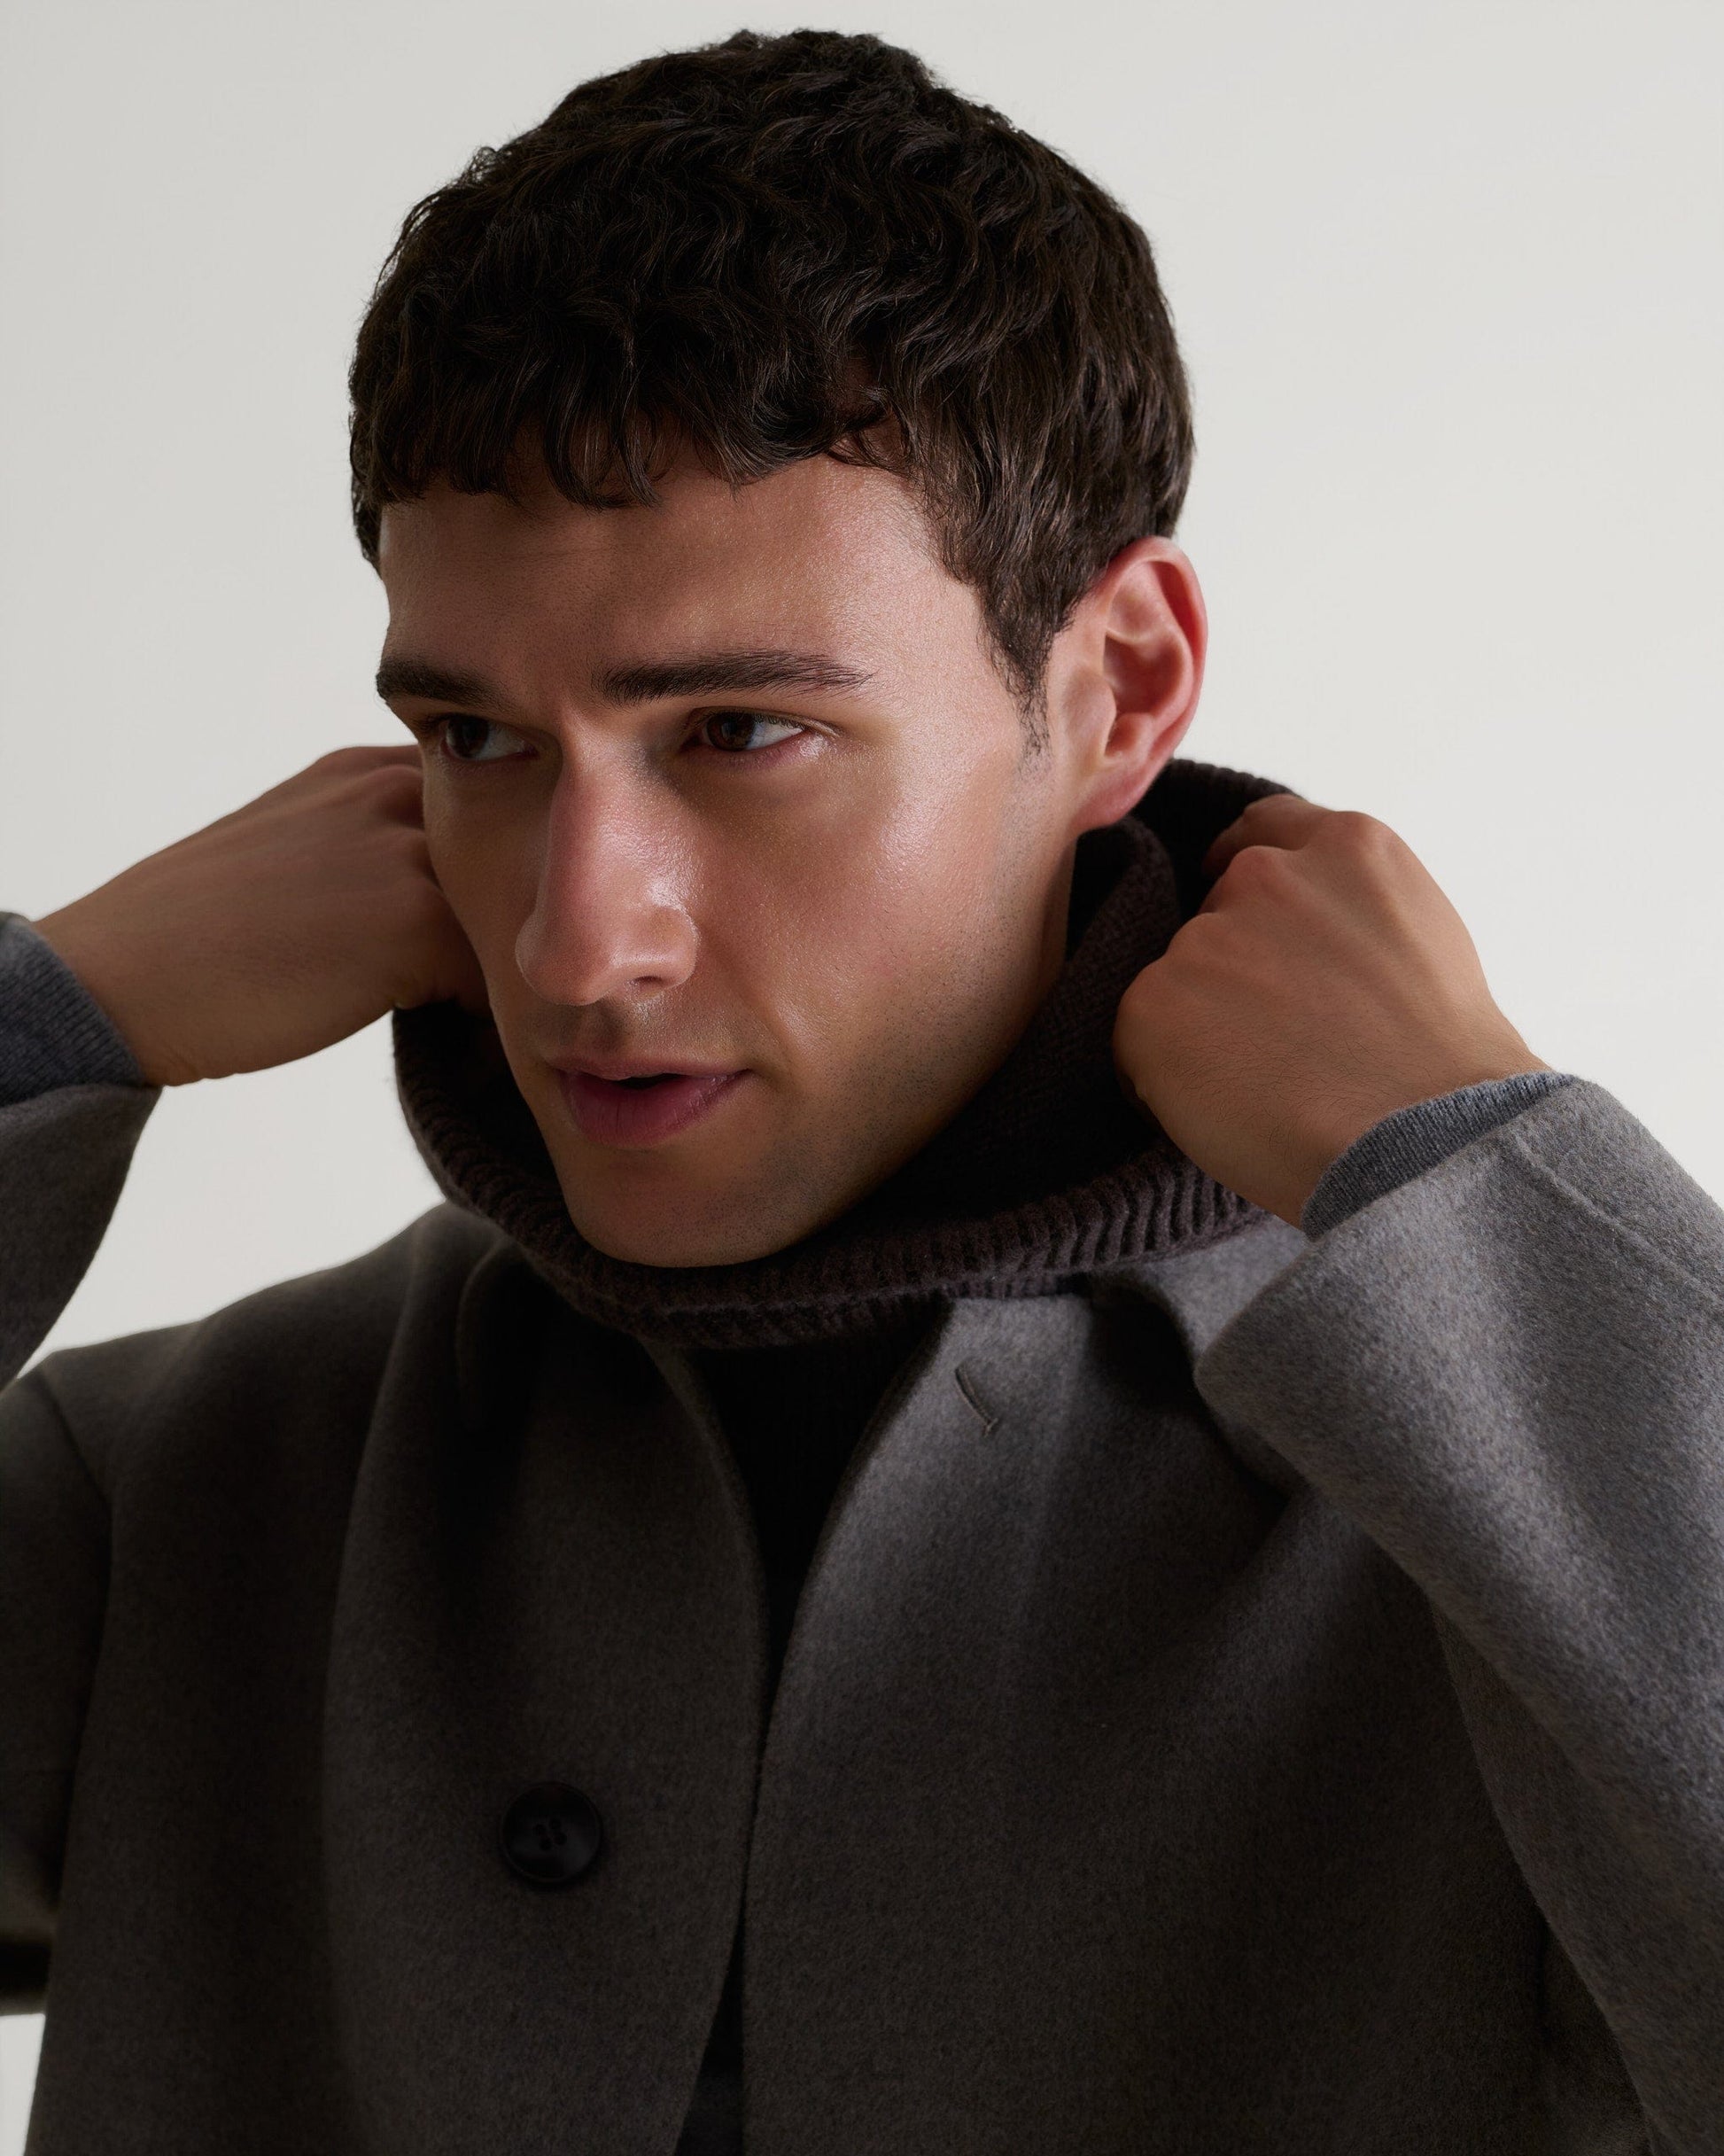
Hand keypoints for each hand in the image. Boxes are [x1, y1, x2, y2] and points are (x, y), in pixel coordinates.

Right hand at [31, 746, 486, 1085]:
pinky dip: (491, 1020)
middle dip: (522, 920)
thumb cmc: (203, 936)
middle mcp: (393, 792)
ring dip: (514, 970)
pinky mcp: (414, 922)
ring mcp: (408, 851)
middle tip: (512, 988)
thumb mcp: (297, 847)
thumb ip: (374, 845)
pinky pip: (498, 975)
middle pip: (519, 853)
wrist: (126, 977)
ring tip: (491, 1022)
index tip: (499, 934)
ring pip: (516, 914)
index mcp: (364, 770)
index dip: (504, 874)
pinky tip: (465, 1048)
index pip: (491, 805)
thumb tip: (450, 902)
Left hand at [1112, 793, 1548, 1226]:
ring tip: (1265, 1089)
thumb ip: (1354, 912)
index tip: (1223, 887)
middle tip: (1275, 1042)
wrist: (1427, 1139)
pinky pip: (1137, 1043)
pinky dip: (1161, 1081)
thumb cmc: (1444, 1071)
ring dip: (1200, 1028)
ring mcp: (1205, 937)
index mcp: (1348, 849)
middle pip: (1216, 915)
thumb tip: (1310, 941)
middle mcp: (1267, 875)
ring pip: (1178, 983)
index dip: (1237, 865)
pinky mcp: (1153, 1002)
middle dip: (1232, 969)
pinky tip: (1225, 1113)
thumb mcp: (1425, 943)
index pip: (1266, 830)